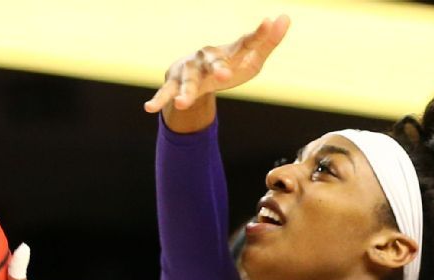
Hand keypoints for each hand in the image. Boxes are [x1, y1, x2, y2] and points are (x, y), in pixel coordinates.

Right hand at [143, 15, 290, 113]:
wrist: (195, 75)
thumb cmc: (228, 65)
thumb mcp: (251, 58)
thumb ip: (268, 42)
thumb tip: (285, 17)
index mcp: (228, 52)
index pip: (245, 43)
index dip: (257, 35)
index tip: (268, 24)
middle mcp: (207, 57)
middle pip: (213, 63)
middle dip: (217, 69)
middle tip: (225, 75)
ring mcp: (189, 71)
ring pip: (187, 81)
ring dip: (185, 91)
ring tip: (183, 103)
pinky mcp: (174, 83)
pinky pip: (165, 92)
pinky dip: (158, 100)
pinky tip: (148, 109)